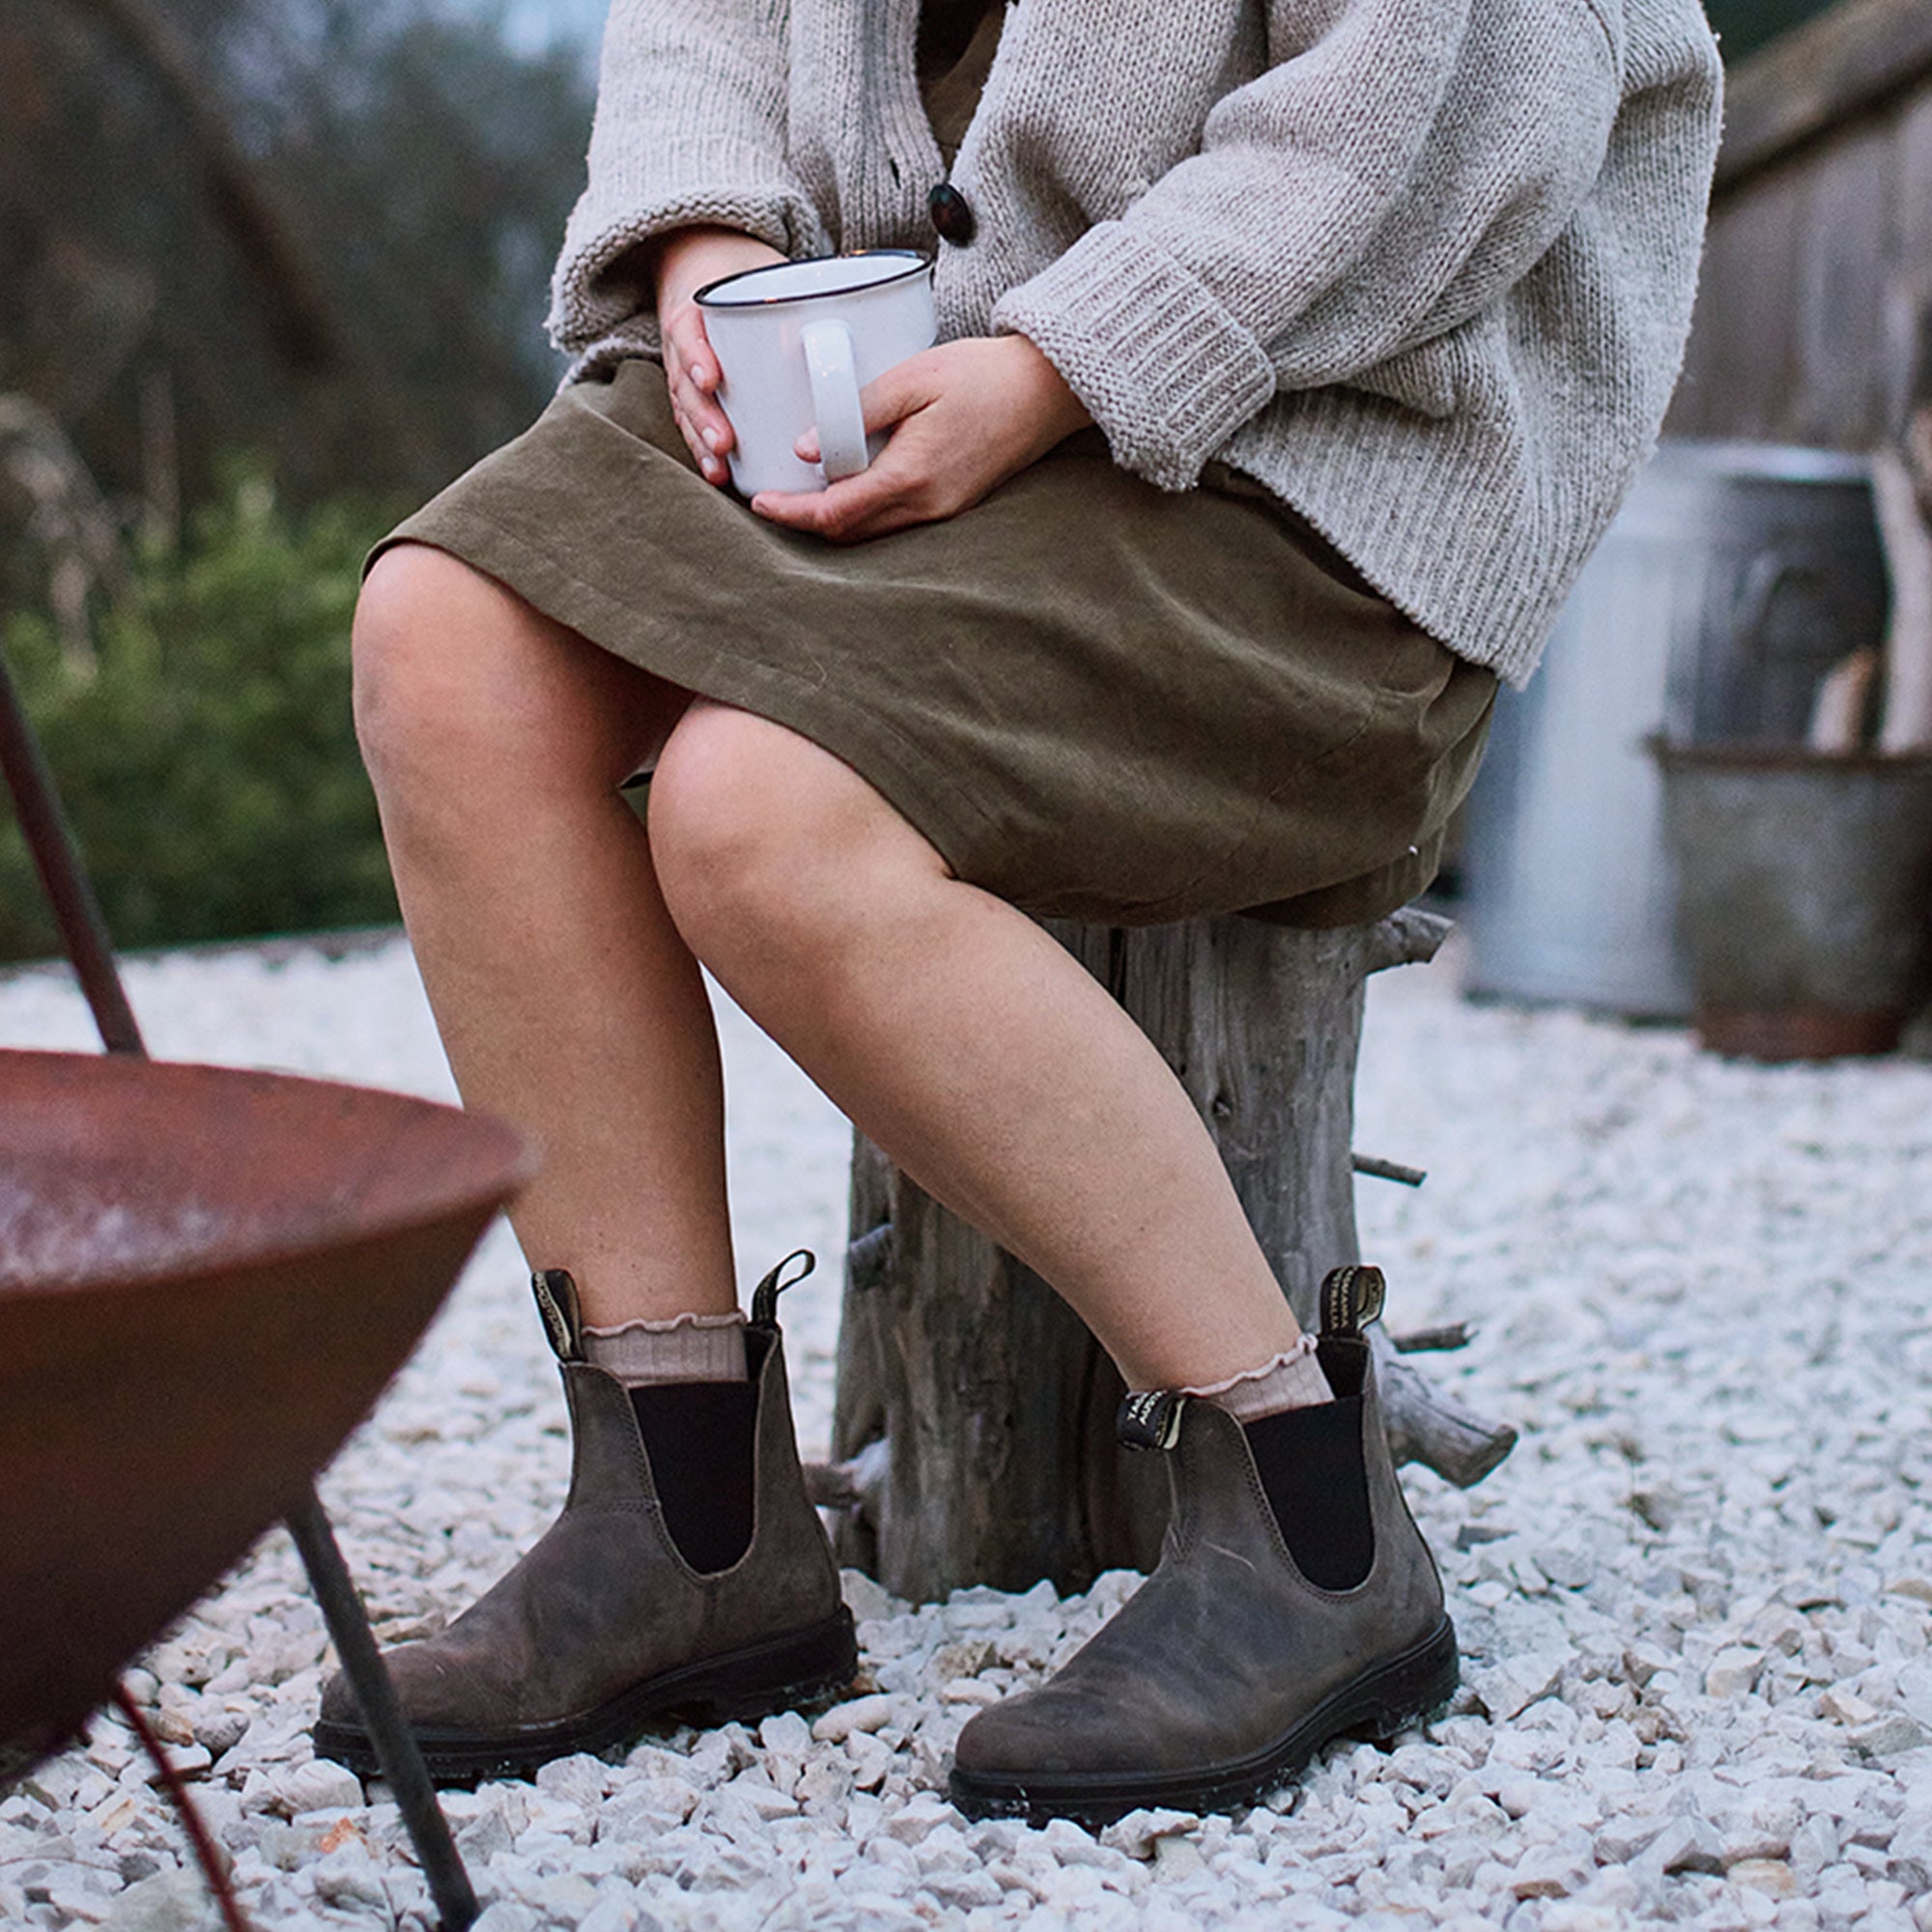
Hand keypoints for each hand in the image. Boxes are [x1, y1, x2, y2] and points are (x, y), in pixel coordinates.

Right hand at [653, 227, 788, 486]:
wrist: (710, 269)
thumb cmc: (751, 276)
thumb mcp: (771, 272)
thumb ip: (811, 291)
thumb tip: (883, 312)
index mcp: (701, 309)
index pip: (688, 331)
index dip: (695, 356)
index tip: (710, 379)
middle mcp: (688, 342)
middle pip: (685, 382)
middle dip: (703, 415)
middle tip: (725, 441)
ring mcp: (686, 370)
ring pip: (686, 408)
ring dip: (702, 440)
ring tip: (720, 467)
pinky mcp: (694, 393)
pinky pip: (692, 423)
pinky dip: (703, 450)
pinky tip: (719, 474)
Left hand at [750, 334, 1093, 540]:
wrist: (1045, 390)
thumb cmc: (983, 374)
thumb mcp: (913, 377)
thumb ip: (858, 410)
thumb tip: (804, 446)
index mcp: (912, 476)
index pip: (836, 512)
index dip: (792, 512)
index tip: (760, 501)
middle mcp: (927, 506)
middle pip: (849, 532)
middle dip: (804, 522)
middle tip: (769, 498)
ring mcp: (942, 512)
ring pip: (871, 532)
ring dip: (832, 521)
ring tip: (799, 495)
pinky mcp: (951, 506)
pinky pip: (895, 522)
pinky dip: (862, 513)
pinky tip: (845, 489)